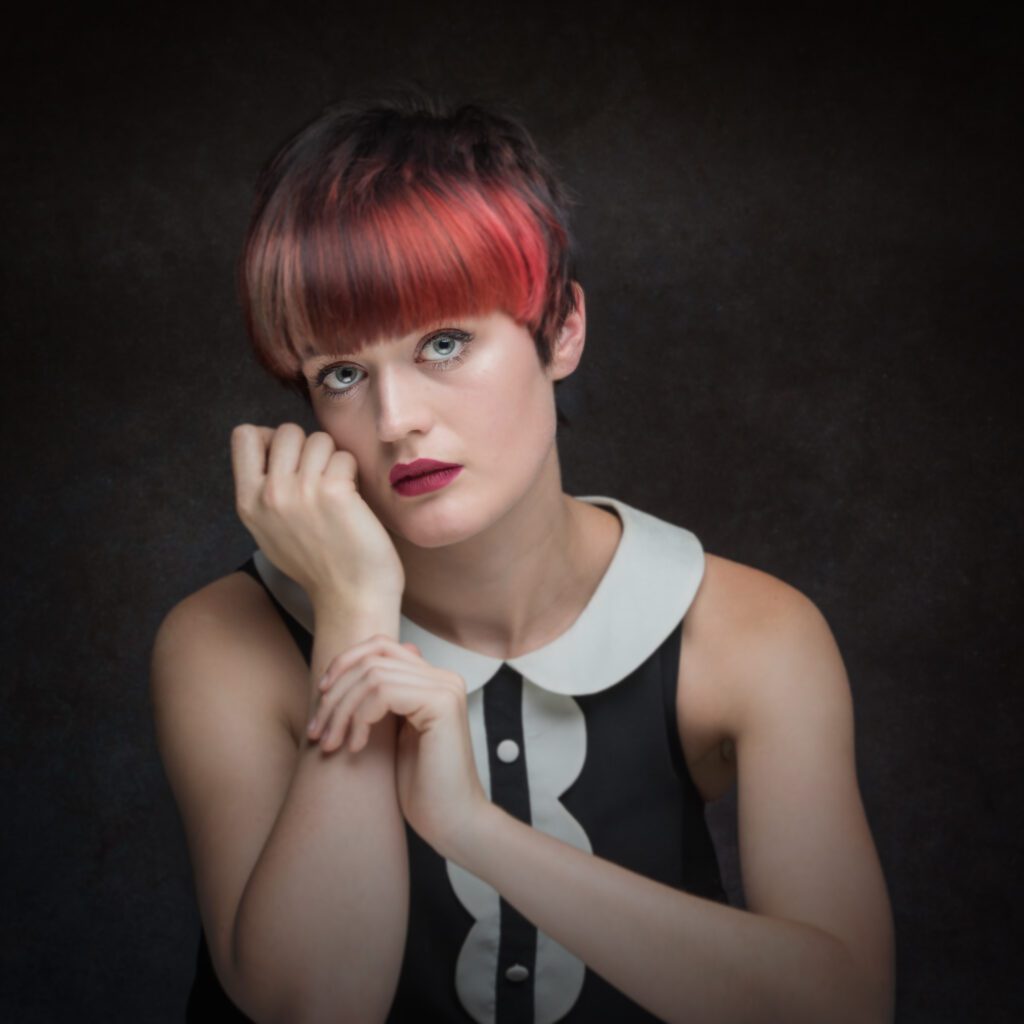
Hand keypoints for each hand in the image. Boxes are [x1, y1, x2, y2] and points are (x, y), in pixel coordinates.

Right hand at [231, 423, 404, 609]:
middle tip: (321, 478)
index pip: (244, 435)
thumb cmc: (317, 564)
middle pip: (287, 431)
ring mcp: (300, 491)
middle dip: (309, 447)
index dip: (271, 438)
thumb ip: (263, 490)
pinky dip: (353, 474)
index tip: (291, 460)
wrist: (350, 596)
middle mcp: (269, 494)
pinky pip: (344, 457)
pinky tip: (353, 500)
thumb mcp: (269, 529)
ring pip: (320, 439)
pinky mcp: (333, 491)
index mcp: (248, 502)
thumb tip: (271, 445)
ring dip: (334, 460)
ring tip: (338, 493)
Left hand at [307, 635, 489, 858]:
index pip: (380, 646)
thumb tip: (342, 676)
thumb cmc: (421, 787)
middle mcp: (443, 677)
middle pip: (372, 658)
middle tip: (318, 732)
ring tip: (332, 744)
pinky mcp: (442, 704)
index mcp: (433, 681)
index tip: (320, 700)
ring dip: (341, 710)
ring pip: (372, 675)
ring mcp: (445, 688)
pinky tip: (356, 748)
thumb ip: (377, 703)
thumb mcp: (390, 735)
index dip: (344, 664)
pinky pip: (383, 693)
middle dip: (335, 693)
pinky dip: (360, 720)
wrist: (452, 821)